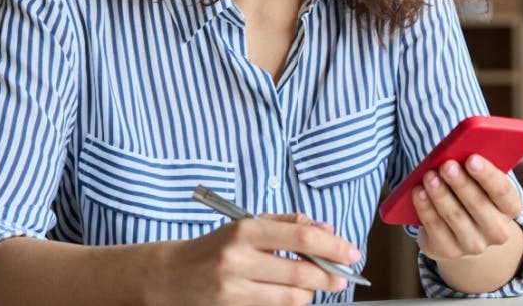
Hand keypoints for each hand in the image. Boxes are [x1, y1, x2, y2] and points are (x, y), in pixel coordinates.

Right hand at [147, 213, 361, 305]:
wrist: (172, 274)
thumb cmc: (217, 246)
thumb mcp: (249, 224)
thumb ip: (289, 224)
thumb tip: (326, 229)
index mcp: (246, 229)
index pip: (302, 237)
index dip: (333, 246)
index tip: (351, 253)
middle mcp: (238, 257)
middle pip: (301, 271)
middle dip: (330, 276)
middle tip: (342, 276)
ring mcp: (233, 287)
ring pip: (291, 296)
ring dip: (311, 292)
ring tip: (314, 285)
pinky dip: (291, 302)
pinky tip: (292, 294)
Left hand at [412, 154, 522, 261]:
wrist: (463, 233)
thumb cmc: (473, 195)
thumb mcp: (481, 183)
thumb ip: (475, 169)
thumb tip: (457, 153)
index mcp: (510, 208)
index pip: (502, 191)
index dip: (487, 175)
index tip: (472, 158)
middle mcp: (497, 231)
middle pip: (478, 204)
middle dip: (460, 183)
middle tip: (447, 165)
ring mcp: (473, 245)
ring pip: (455, 216)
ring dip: (440, 194)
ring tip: (429, 175)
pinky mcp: (448, 251)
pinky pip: (435, 228)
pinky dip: (425, 208)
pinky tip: (419, 192)